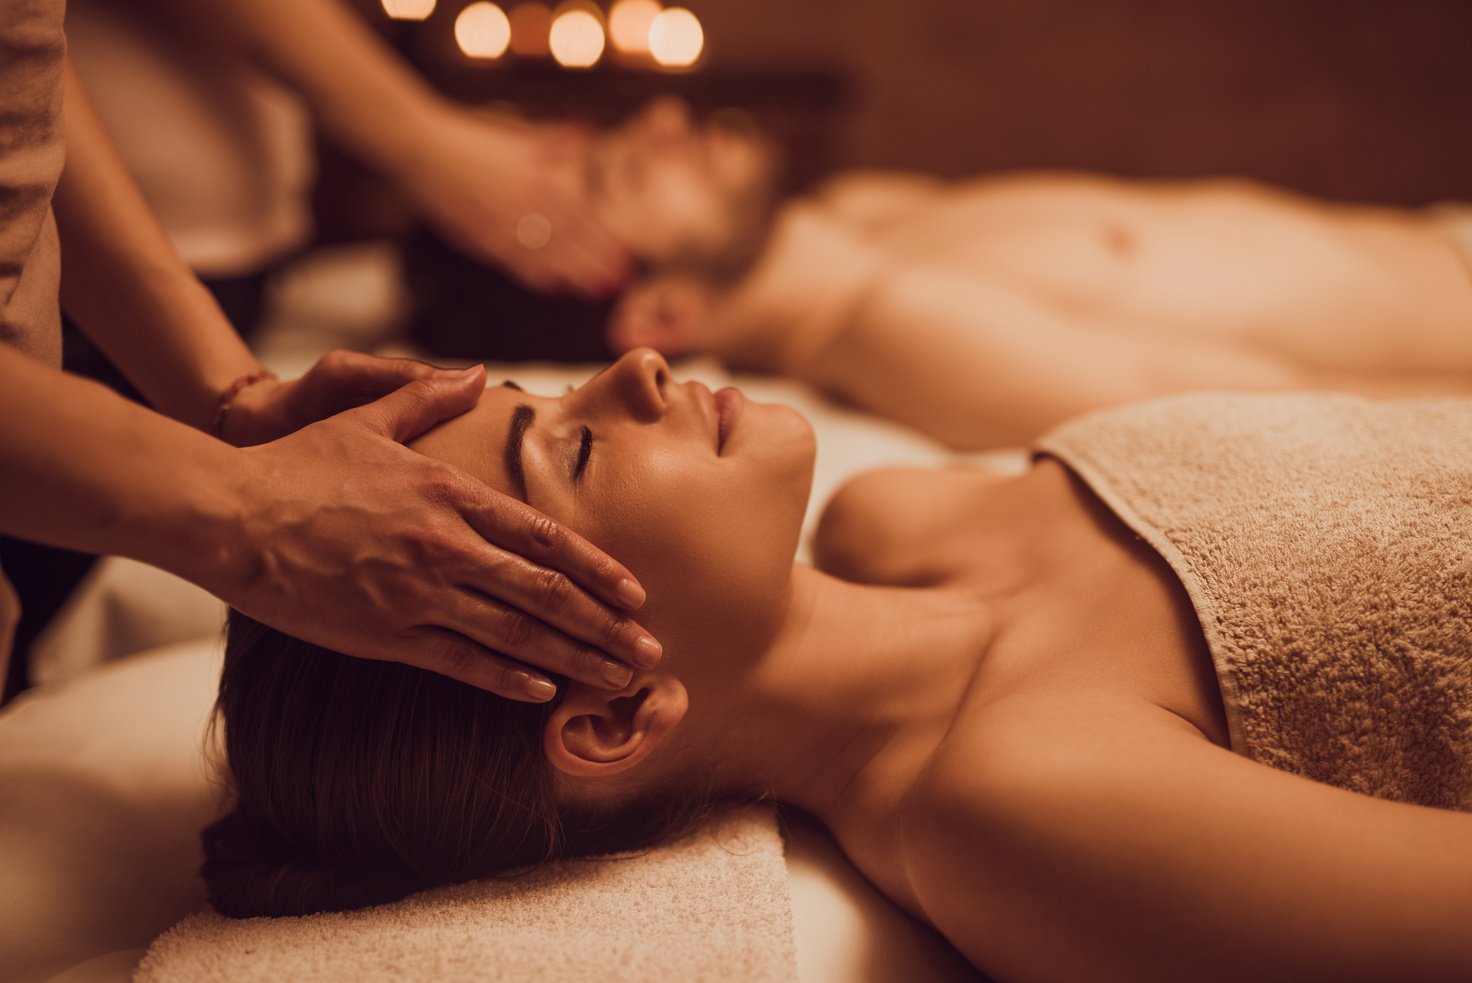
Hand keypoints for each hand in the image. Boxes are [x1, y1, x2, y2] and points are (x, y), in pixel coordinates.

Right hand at [212, 366, 660, 700]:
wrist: (230, 511)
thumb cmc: (298, 464)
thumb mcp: (369, 416)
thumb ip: (430, 395)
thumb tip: (479, 373)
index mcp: (450, 494)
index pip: (545, 536)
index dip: (597, 568)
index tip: (636, 592)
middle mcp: (447, 545)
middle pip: (546, 593)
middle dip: (605, 625)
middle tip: (651, 650)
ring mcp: (418, 592)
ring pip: (516, 634)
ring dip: (575, 659)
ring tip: (619, 678)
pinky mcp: (383, 633)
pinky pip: (460, 662)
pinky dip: (507, 681)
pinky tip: (545, 695)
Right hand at [390, 104, 631, 297]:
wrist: (421, 149)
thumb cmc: (469, 137)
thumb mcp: (516, 134)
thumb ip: (553, 139)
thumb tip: (588, 133)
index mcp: (536, 179)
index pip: (579, 213)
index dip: (603, 235)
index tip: (626, 251)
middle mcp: (522, 206)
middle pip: (568, 240)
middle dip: (596, 261)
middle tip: (622, 280)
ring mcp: (501, 227)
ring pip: (545, 257)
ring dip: (575, 274)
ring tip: (599, 291)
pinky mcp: (480, 240)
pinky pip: (514, 263)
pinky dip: (537, 276)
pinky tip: (556, 287)